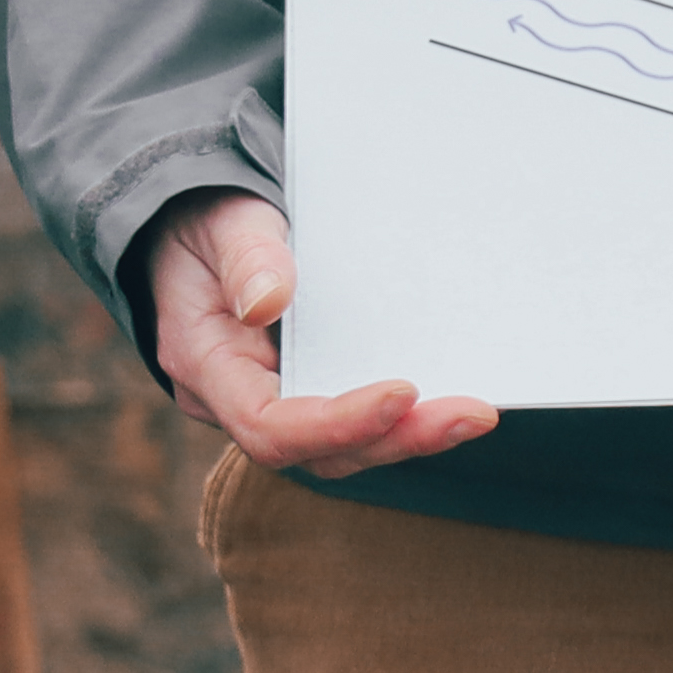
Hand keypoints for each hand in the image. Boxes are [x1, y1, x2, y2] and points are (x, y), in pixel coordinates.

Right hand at [128, 191, 494, 475]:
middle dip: (396, 438)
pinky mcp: (307, 388)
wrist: (196, 227)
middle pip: (318, 450)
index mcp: (207, 364)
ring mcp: (274, 398)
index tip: (403, 392)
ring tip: (476, 413)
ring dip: (411, 435)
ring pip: (343, 447)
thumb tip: (269, 302)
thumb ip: (248, 257)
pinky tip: (455, 399)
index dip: (336, 421)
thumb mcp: (224, 223)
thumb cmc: (209, 223)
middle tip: (473, 414)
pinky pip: (355, 422)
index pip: (267, 424)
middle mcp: (238, 398)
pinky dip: (404, 418)